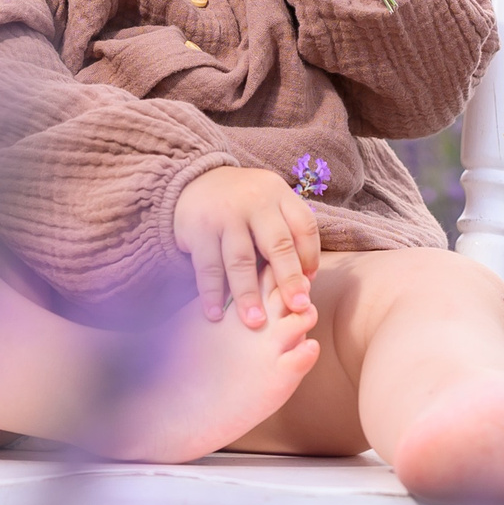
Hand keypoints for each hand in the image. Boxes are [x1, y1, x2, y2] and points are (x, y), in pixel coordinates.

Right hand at [172, 165, 320, 327]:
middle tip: (298, 307)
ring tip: (256, 322)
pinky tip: (215, 314)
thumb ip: (289, 232)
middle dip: (289, 279)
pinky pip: (207, 266)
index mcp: (278, 194)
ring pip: (241, 260)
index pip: (304, 226)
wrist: (192, 182)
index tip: (310, 285)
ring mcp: (224, 215)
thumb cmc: (242, 204)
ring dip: (248, 294)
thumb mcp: (269, 204)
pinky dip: (211, 293)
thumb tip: (308, 277)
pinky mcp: (198, 229)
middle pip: (277, 244)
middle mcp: (254, 202)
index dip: (311, 257)